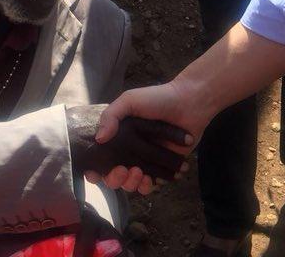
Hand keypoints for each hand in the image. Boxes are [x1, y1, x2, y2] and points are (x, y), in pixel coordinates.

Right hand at [87, 80, 208, 192]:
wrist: (189, 103)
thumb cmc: (157, 98)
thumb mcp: (130, 100)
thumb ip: (111, 115)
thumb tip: (99, 139)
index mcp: (119, 137)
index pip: (100, 159)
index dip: (95, 170)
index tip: (94, 173)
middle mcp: (129, 151)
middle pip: (114, 176)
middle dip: (115, 179)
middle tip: (124, 170)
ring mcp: (146, 161)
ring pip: (132, 184)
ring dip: (132, 184)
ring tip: (140, 174)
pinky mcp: (163, 168)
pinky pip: (152, 184)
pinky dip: (150, 186)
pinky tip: (153, 179)